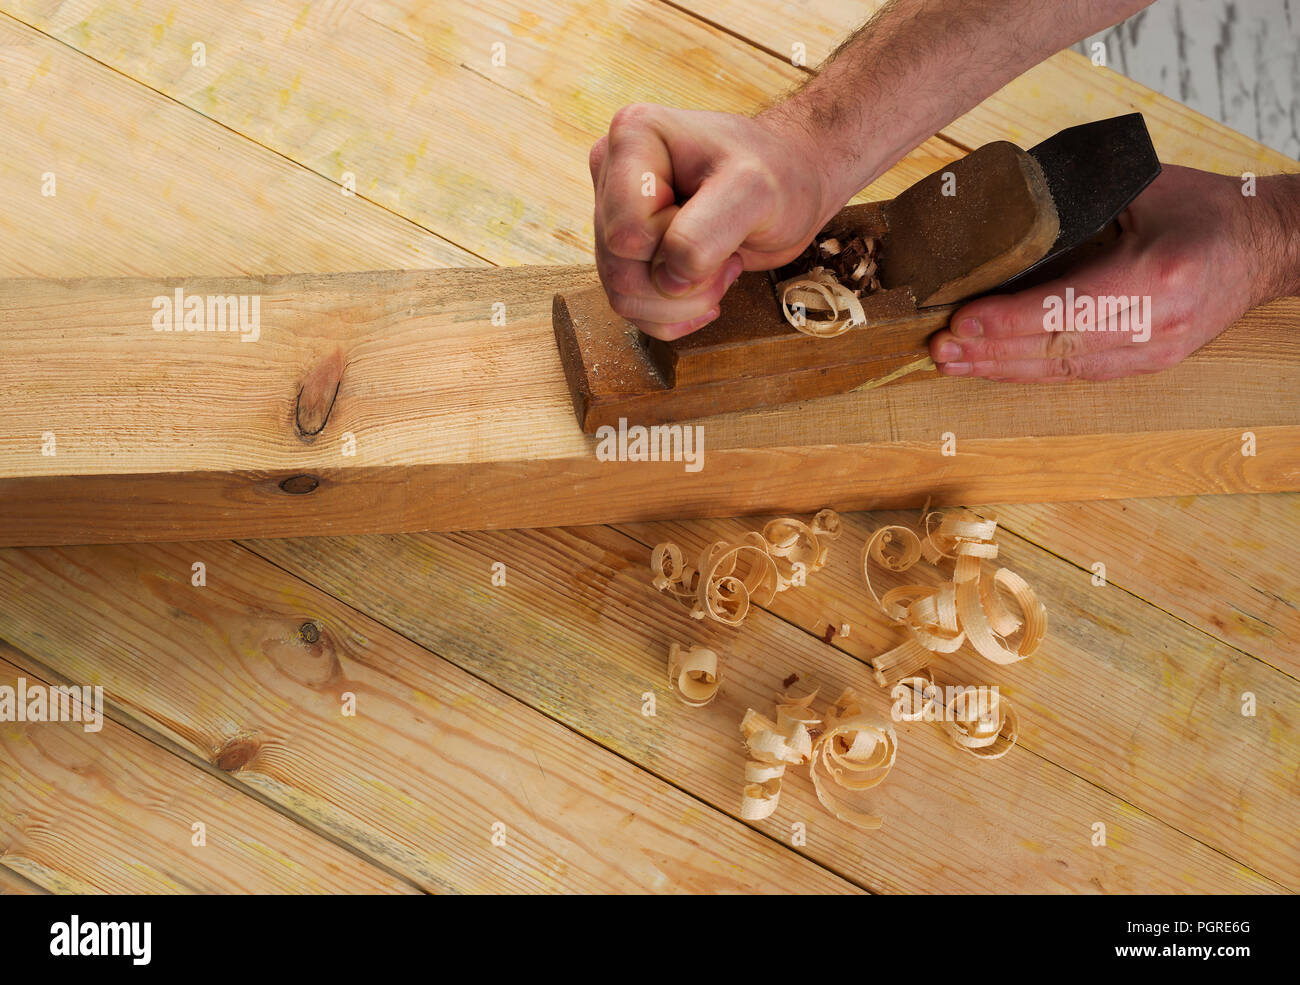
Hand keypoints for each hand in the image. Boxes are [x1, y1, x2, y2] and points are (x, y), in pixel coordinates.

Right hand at [588, 103, 839, 339]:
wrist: (792, 186)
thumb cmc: (778, 176)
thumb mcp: (755, 193)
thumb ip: (705, 235)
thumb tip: (666, 282)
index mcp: (634, 137)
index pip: (627, 234)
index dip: (676, 249)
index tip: (724, 223)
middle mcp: (612, 172)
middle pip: (619, 270)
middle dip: (681, 283)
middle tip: (727, 253)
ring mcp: (613, 214)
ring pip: (621, 296)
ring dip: (681, 303)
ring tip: (720, 265)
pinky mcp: (624, 249)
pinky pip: (630, 308)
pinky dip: (674, 314)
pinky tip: (707, 286)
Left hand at [929, 165, 1265, 381]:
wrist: (1269, 247)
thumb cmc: (1206, 209)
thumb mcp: (1142, 188)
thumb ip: (1075, 204)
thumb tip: (996, 213)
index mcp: (1157, 276)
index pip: (1066, 308)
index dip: (1008, 320)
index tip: (960, 322)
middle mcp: (1155, 325)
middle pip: (1056, 349)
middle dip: (991, 352)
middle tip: (937, 349)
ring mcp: (1152, 353)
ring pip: (1061, 370)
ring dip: (1000, 368)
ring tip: (950, 362)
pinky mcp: (1145, 364)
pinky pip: (1075, 374)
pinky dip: (1028, 371)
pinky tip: (989, 366)